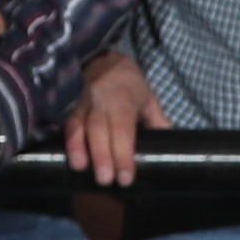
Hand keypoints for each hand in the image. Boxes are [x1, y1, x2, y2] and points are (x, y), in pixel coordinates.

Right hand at [65, 49, 159, 189]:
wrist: (103, 58)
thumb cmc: (129, 84)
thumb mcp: (148, 98)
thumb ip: (157, 122)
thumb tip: (171, 148)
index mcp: (124, 101)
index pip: (124, 130)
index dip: (123, 153)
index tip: (126, 177)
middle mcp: (102, 102)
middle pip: (100, 130)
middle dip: (102, 156)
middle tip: (105, 181)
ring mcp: (84, 104)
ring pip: (80, 126)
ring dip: (79, 148)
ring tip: (81, 170)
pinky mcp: (71, 108)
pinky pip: (68, 124)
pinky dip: (68, 141)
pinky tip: (70, 159)